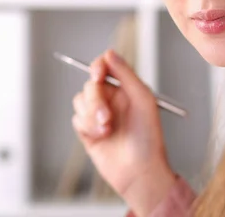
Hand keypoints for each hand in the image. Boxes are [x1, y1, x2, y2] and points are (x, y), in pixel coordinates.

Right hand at [72, 49, 176, 214]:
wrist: (139, 171)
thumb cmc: (148, 137)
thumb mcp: (143, 99)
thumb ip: (125, 74)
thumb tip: (109, 53)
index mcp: (125, 89)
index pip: (105, 67)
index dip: (98, 66)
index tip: (97, 74)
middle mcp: (111, 100)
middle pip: (90, 85)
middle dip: (95, 100)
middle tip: (106, 116)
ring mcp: (98, 115)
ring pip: (80, 101)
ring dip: (91, 115)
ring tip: (107, 129)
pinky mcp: (88, 131)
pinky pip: (76, 119)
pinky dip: (87, 127)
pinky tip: (102, 137)